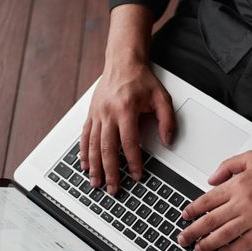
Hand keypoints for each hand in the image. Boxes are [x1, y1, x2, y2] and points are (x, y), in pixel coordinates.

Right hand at [80, 62, 174, 194]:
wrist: (122, 61)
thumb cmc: (141, 79)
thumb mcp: (162, 97)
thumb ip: (167, 120)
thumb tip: (168, 141)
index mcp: (126, 109)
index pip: (129, 142)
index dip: (133, 161)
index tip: (136, 175)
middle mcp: (108, 113)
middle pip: (107, 148)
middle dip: (110, 171)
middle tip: (113, 188)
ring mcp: (97, 114)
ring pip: (93, 145)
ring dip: (94, 167)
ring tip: (96, 183)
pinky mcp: (91, 114)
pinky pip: (85, 136)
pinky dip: (84, 153)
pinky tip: (84, 165)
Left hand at [177, 151, 251, 250]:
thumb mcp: (250, 158)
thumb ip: (227, 166)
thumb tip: (211, 179)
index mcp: (237, 185)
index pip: (206, 201)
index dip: (192, 211)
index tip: (184, 216)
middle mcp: (243, 202)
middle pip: (210, 220)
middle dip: (193, 232)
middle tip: (182, 238)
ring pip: (224, 235)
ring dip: (208, 244)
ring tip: (199, 249)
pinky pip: (245, 244)